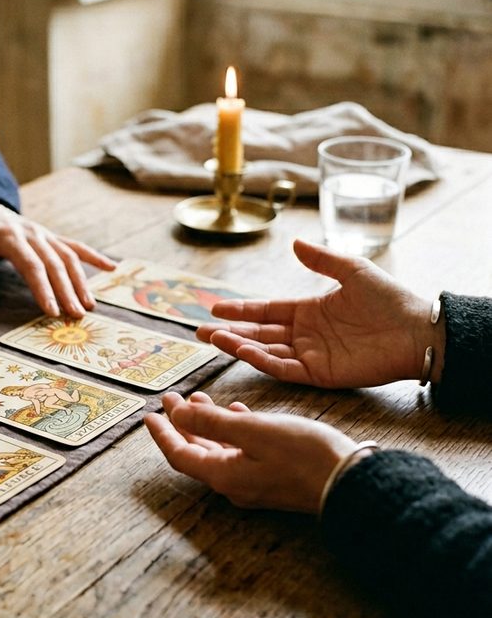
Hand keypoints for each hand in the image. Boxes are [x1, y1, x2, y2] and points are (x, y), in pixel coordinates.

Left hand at [0, 200, 115, 317]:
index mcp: (10, 237)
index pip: (31, 265)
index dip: (43, 288)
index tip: (51, 310)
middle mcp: (33, 234)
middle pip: (55, 263)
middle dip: (67, 291)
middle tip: (76, 315)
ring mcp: (45, 234)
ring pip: (69, 256)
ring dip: (81, 281)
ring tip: (89, 305)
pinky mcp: (51, 236)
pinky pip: (76, 246)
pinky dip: (95, 257)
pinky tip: (112, 268)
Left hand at [145, 391, 360, 512]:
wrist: (351, 481)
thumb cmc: (304, 455)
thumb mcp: (253, 430)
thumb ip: (212, 422)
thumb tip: (177, 414)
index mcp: (223, 475)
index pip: (179, 454)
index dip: (162, 434)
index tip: (150, 414)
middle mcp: (234, 484)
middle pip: (196, 452)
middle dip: (182, 424)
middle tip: (173, 399)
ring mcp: (254, 483)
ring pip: (219, 451)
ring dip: (207, 425)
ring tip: (200, 399)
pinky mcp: (273, 478)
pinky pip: (241, 453)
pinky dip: (232, 431)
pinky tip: (239, 412)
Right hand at [196, 239, 443, 388]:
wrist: (416, 330)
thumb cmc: (390, 299)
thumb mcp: (352, 270)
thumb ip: (321, 260)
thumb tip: (294, 243)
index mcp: (309, 311)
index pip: (266, 311)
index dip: (240, 310)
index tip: (215, 309)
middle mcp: (305, 334)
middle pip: (258, 333)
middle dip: (229, 332)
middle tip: (200, 331)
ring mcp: (310, 355)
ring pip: (265, 352)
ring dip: (239, 346)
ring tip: (214, 339)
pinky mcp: (319, 374)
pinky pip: (283, 368)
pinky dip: (262, 361)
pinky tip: (243, 350)